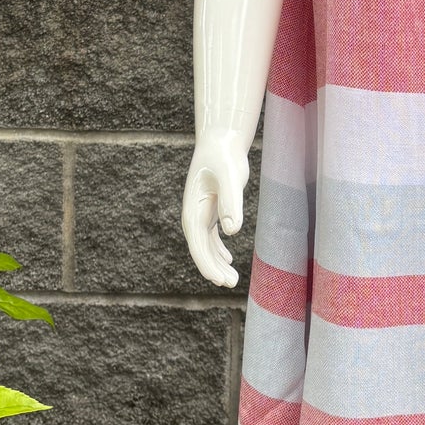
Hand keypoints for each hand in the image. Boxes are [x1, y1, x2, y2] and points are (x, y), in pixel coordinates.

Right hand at [181, 128, 249, 287]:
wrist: (221, 141)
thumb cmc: (224, 156)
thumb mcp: (230, 176)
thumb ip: (231, 202)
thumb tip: (232, 231)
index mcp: (193, 209)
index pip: (197, 243)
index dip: (206, 263)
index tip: (218, 278)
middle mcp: (193, 214)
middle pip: (201, 248)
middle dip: (214, 268)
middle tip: (230, 283)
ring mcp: (201, 213)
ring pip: (206, 245)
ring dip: (217, 262)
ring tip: (232, 279)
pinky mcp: (211, 210)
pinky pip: (211, 237)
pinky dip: (219, 250)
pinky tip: (229, 261)